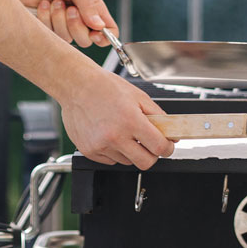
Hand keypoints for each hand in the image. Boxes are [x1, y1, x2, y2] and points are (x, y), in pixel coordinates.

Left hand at [2, 0, 112, 46]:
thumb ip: (88, 5)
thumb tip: (100, 27)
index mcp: (93, 8)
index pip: (109, 31)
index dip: (105, 37)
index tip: (95, 34)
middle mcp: (80, 20)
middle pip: (86, 40)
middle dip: (76, 25)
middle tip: (69, 8)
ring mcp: (62, 25)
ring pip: (66, 38)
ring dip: (59, 19)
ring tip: (54, 1)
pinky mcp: (45, 27)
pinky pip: (48, 35)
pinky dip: (45, 18)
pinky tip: (42, 4)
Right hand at [57, 66, 174, 168]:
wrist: (76, 85)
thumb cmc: (104, 86)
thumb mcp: (138, 95)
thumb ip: (157, 115)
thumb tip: (170, 132)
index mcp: (131, 121)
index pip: (159, 148)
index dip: (168, 148)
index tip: (167, 146)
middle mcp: (115, 136)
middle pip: (145, 163)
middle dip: (152, 155)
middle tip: (149, 144)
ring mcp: (101, 146)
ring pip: (127, 161)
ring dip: (130, 151)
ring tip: (122, 132)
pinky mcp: (89, 151)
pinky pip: (110, 160)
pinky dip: (114, 152)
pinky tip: (109, 134)